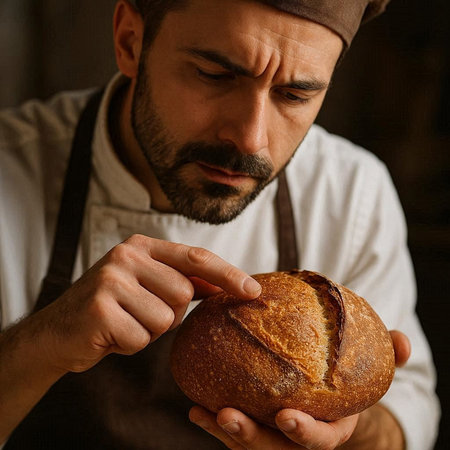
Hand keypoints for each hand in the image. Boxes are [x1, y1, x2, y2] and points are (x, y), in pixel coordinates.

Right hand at [32, 234, 260, 374]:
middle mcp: (126, 255)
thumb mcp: (147, 284)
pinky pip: (141, 339)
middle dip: (169, 313)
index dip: (228, 274)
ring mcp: (111, 279)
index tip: (253, 291)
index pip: (195, 258)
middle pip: (184, 293)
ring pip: (165, 319)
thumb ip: (183, 280)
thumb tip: (229, 284)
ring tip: (124, 323)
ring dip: (149, 331)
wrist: (58, 330)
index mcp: (142, 245)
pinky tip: (110, 335)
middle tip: (139, 312)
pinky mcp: (99, 308)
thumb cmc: (112, 307)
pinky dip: (130, 345)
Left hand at [189, 330, 409, 448]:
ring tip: (206, 411)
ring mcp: (274, 436)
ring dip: (226, 430)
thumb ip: (386, 358)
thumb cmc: (345, 384)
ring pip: (249, 442)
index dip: (304, 432)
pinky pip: (232, 429)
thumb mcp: (368, 372)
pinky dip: (213, 421)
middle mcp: (298, 438)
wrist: (328, 398)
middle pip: (274, 448)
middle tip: (229, 415)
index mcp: (330, 427)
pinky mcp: (255, 426)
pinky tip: (195, 406)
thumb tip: (402, 341)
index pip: (319, 440)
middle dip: (251, 437)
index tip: (287, 416)